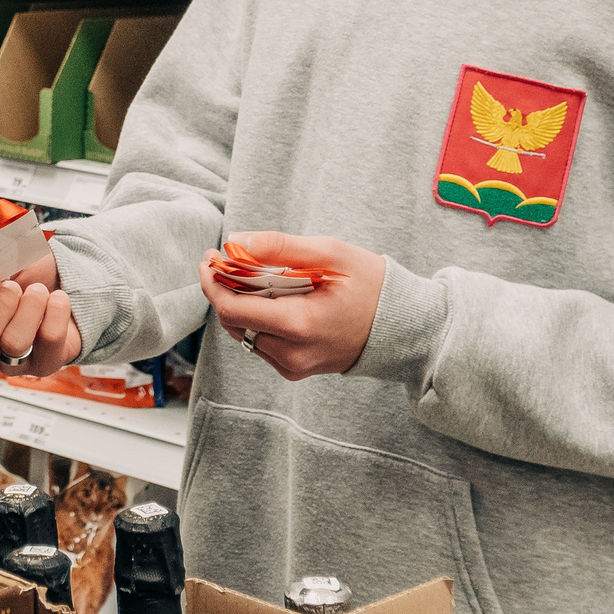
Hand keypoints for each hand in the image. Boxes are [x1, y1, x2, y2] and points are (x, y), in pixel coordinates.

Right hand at [0, 256, 78, 375]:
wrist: (60, 285)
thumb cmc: (21, 275)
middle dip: (0, 305)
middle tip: (13, 286)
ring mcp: (12, 361)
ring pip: (14, 343)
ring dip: (30, 306)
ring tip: (37, 291)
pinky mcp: (44, 363)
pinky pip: (49, 339)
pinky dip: (56, 310)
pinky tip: (56, 298)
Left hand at [200, 232, 385, 381]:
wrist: (403, 327)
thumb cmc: (372, 285)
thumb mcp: (330, 254)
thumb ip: (279, 248)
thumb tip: (235, 242)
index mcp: (298, 324)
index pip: (231, 308)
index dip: (212, 282)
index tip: (210, 259)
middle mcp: (291, 354)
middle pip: (233, 322)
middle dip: (224, 290)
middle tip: (227, 261)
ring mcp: (293, 367)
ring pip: (244, 334)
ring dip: (240, 305)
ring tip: (253, 277)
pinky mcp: (295, 371)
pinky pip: (260, 343)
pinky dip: (257, 319)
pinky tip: (273, 299)